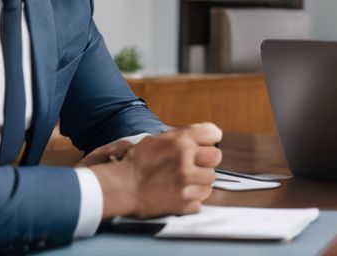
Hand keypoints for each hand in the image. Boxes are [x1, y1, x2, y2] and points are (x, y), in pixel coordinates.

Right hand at [90, 122, 223, 218]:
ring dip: (200, 181)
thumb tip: (205, 135)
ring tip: (184, 181)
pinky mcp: (184, 204)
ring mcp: (186, 184)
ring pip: (210, 181)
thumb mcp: (157, 140)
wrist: (121, 188)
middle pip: (216, 157)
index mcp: (180, 142)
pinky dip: (191, 199)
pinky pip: (200, 201)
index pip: (213, 133)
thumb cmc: (136, 163)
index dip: (210, 138)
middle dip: (206, 160)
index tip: (206, 143)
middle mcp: (186, 162)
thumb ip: (181, 137)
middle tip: (194, 164)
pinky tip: (178, 194)